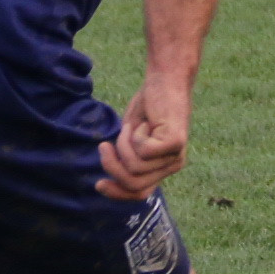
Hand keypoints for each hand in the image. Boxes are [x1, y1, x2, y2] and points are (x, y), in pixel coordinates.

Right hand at [99, 76, 189, 198]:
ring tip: (132, 126)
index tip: (98, 184)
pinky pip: (142, 150)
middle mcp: (173, 165)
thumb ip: (124, 161)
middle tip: (104, 146)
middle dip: (113, 166)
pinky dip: (134, 134)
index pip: (140, 193)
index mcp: (162, 168)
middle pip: (134, 184)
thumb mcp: (130, 140)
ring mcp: (176, 155)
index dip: (117, 193)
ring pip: (134, 166)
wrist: (164, 80)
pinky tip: (145, 121)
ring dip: (123, 143)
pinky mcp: (175, 142)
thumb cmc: (146, 107)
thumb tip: (106, 184)